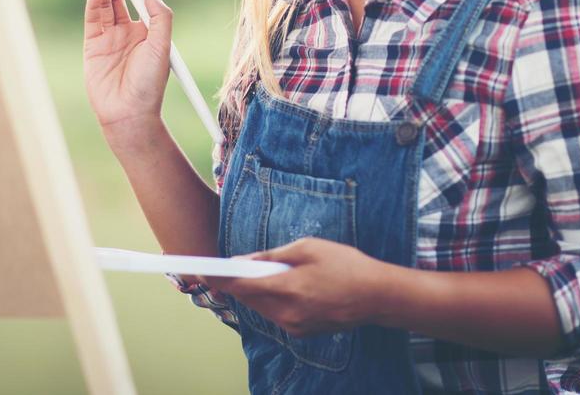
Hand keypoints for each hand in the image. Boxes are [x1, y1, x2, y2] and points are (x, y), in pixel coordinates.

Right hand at [82, 0, 172, 132]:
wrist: (129, 113)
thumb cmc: (150, 83)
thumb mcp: (162, 46)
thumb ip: (159, 15)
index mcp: (149, 29)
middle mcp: (129, 30)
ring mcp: (110, 36)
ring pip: (106, 3)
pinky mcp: (92, 44)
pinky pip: (93, 18)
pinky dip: (93, 3)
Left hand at [202, 237, 391, 337]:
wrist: (376, 296)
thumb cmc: (345, 264)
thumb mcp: (308, 247)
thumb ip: (273, 255)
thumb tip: (247, 260)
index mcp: (288, 289)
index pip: (242, 285)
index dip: (220, 277)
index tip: (203, 270)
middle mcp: (287, 313)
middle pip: (248, 298)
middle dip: (235, 282)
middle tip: (225, 267)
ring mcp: (294, 326)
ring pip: (260, 307)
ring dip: (253, 291)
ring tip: (255, 272)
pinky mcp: (302, 331)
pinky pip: (275, 314)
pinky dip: (270, 300)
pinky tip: (277, 286)